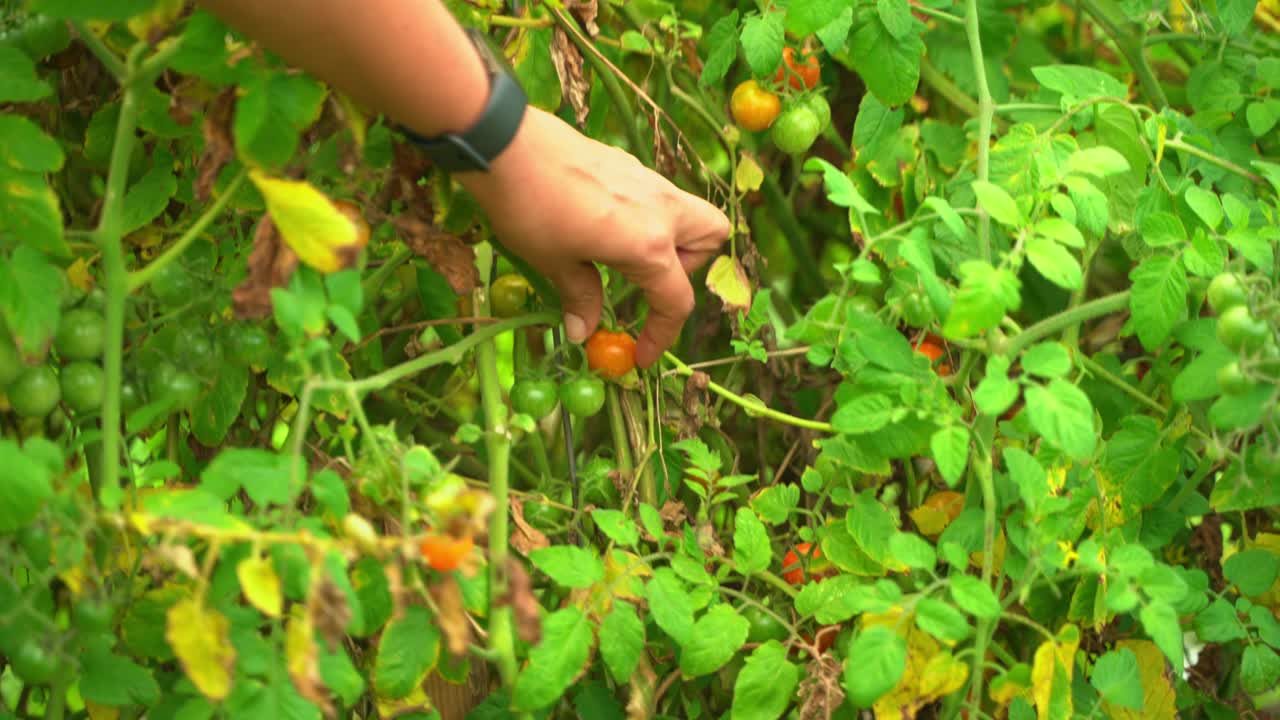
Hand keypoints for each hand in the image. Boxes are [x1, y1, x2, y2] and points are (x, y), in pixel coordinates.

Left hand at [457, 108, 730, 367]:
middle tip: (648, 280)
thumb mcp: (555, 263)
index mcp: (651, 245)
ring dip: (672, 239)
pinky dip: (644, 216)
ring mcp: (648, 180)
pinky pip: (655, 195)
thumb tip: (583, 332)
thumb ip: (580, 297)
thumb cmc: (532, 210)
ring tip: (625, 254)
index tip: (642, 355)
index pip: (676, 300)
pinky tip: (600, 222)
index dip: (662, 335)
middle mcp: (663, 209)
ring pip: (687, 211)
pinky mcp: (627, 163)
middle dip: (691, 266)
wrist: (505, 144)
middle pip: (711, 237)